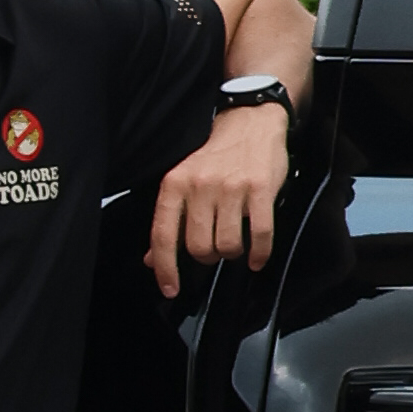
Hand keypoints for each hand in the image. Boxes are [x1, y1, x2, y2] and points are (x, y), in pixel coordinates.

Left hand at [146, 105, 291, 301]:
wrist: (251, 123)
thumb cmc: (217, 157)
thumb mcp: (184, 182)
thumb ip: (170, 221)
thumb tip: (152, 259)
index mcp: (175, 184)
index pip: (164, 235)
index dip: (165, 268)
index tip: (170, 288)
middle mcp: (200, 185)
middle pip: (199, 248)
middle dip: (208, 257)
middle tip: (214, 248)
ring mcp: (232, 187)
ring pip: (228, 246)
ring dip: (233, 253)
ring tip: (235, 242)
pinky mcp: (260, 189)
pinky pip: (259, 235)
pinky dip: (259, 254)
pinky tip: (257, 257)